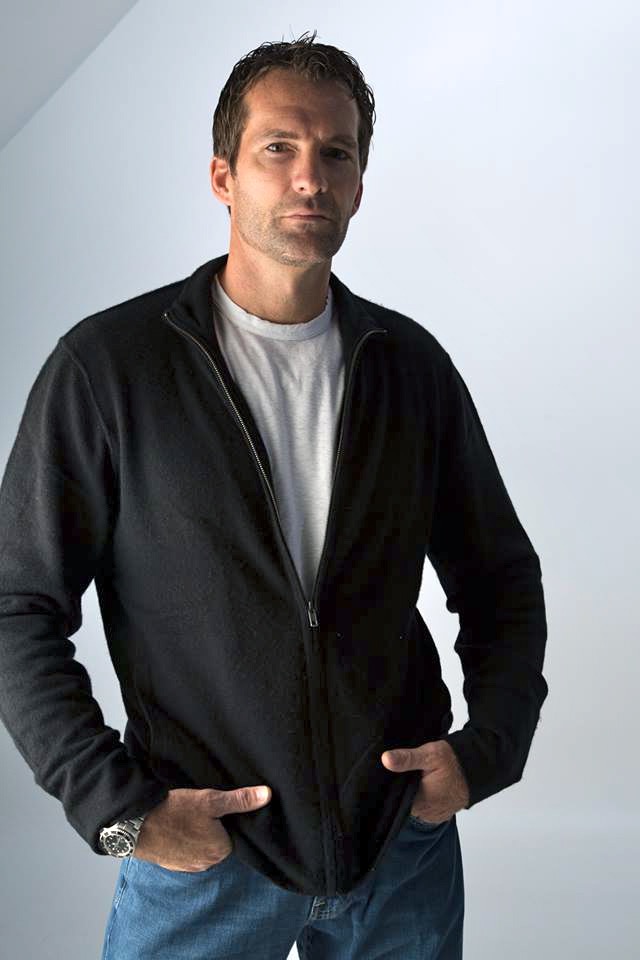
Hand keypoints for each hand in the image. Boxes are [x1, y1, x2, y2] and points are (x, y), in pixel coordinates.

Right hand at [134, 783, 270, 871]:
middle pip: (219, 841)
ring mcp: (189, 866)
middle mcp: (207, 863)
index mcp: (221, 849)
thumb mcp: (210, 800)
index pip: (235, 834)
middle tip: (202, 811)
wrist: (136, 826)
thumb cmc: (174, 811)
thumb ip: (240, 800)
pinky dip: (186, 841)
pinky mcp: (174, 865)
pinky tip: (178, 827)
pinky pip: (188, 852)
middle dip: (214, 828)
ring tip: (189, 817)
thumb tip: (267, 795)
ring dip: (199, 835)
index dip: (229, 819)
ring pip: (203, 847)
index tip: (219, 809)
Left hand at [381, 740, 469, 822]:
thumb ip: (407, 758)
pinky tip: (420, 784)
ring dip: (410, 793)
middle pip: (402, 803)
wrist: (475, 769)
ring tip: (410, 777)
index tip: (386, 775)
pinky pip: (422, 807)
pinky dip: (420, 797)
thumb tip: (385, 760)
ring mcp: (432, 816)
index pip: (393, 799)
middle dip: (399, 789)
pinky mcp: (438, 814)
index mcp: (418, 802)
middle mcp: (424, 814)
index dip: (388, 787)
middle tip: (400, 772)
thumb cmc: (453, 762)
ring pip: (412, 805)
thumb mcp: (429, 755)